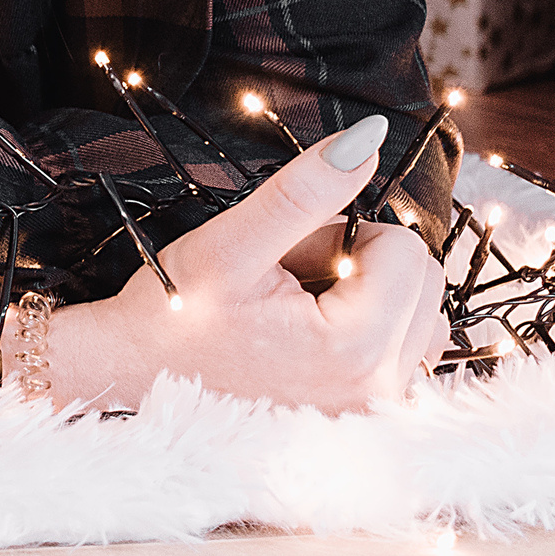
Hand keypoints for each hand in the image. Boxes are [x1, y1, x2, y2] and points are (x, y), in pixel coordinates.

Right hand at [42, 115, 448, 412]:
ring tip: (298, 311)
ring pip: (420, 315)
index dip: (342, 233)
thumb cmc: (172, 312)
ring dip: (368, 296)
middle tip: (287, 281)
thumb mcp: (230, 243)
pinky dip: (370, 329)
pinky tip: (312, 337)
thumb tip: (369, 137)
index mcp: (354, 350)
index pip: (406, 250)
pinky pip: (405, 352)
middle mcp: (380, 393)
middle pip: (422, 283)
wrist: (132, 374)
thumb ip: (303, 191)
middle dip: (359, 263)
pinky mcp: (369, 418)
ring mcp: (377, 412)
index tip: (285, 258)